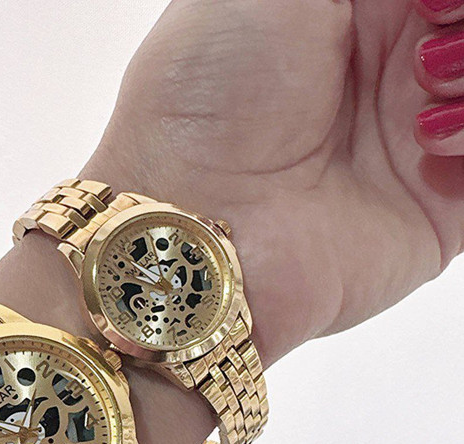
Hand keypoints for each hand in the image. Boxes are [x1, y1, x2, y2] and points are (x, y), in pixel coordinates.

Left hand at [84, 0, 463, 365]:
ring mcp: (415, 136)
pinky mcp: (441, 206)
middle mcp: (386, 70)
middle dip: (463, 18)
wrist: (199, 229)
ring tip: (424, 88)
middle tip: (428, 32)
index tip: (419, 2)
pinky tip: (431, 138)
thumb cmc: (204, 104)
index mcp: (346, 10)